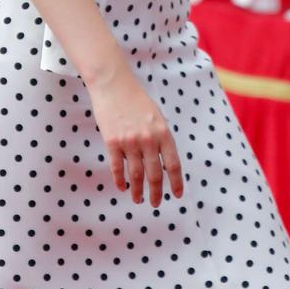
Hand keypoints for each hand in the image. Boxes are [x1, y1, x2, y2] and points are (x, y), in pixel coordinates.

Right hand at [87, 71, 183, 205]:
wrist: (114, 85)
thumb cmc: (136, 99)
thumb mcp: (156, 117)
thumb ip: (160, 137)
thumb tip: (162, 160)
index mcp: (163, 133)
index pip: (173, 165)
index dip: (176, 182)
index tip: (177, 195)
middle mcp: (148, 140)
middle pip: (154, 174)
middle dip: (156, 192)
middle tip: (155, 203)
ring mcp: (130, 142)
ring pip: (136, 174)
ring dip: (137, 190)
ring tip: (138, 200)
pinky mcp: (112, 141)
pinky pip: (117, 166)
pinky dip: (120, 179)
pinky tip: (122, 187)